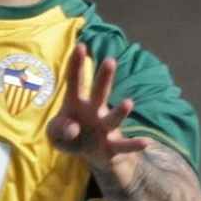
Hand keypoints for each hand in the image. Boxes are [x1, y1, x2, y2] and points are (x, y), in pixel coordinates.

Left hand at [46, 44, 148, 185]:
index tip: (80, 46)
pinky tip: (146, 142)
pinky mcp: (113, 146)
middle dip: (104, 78)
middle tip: (110, 61)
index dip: (76, 65)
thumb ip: (58, 129)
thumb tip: (73, 128)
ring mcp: (105, 127)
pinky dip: (134, 144)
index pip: (74, 81)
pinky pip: (124, 145)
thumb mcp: (54, 134)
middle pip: (99, 92)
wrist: (89, 154)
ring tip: (128, 103)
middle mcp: (94, 111)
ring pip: (113, 118)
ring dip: (120, 111)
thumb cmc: (69, 136)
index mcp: (75, 103)